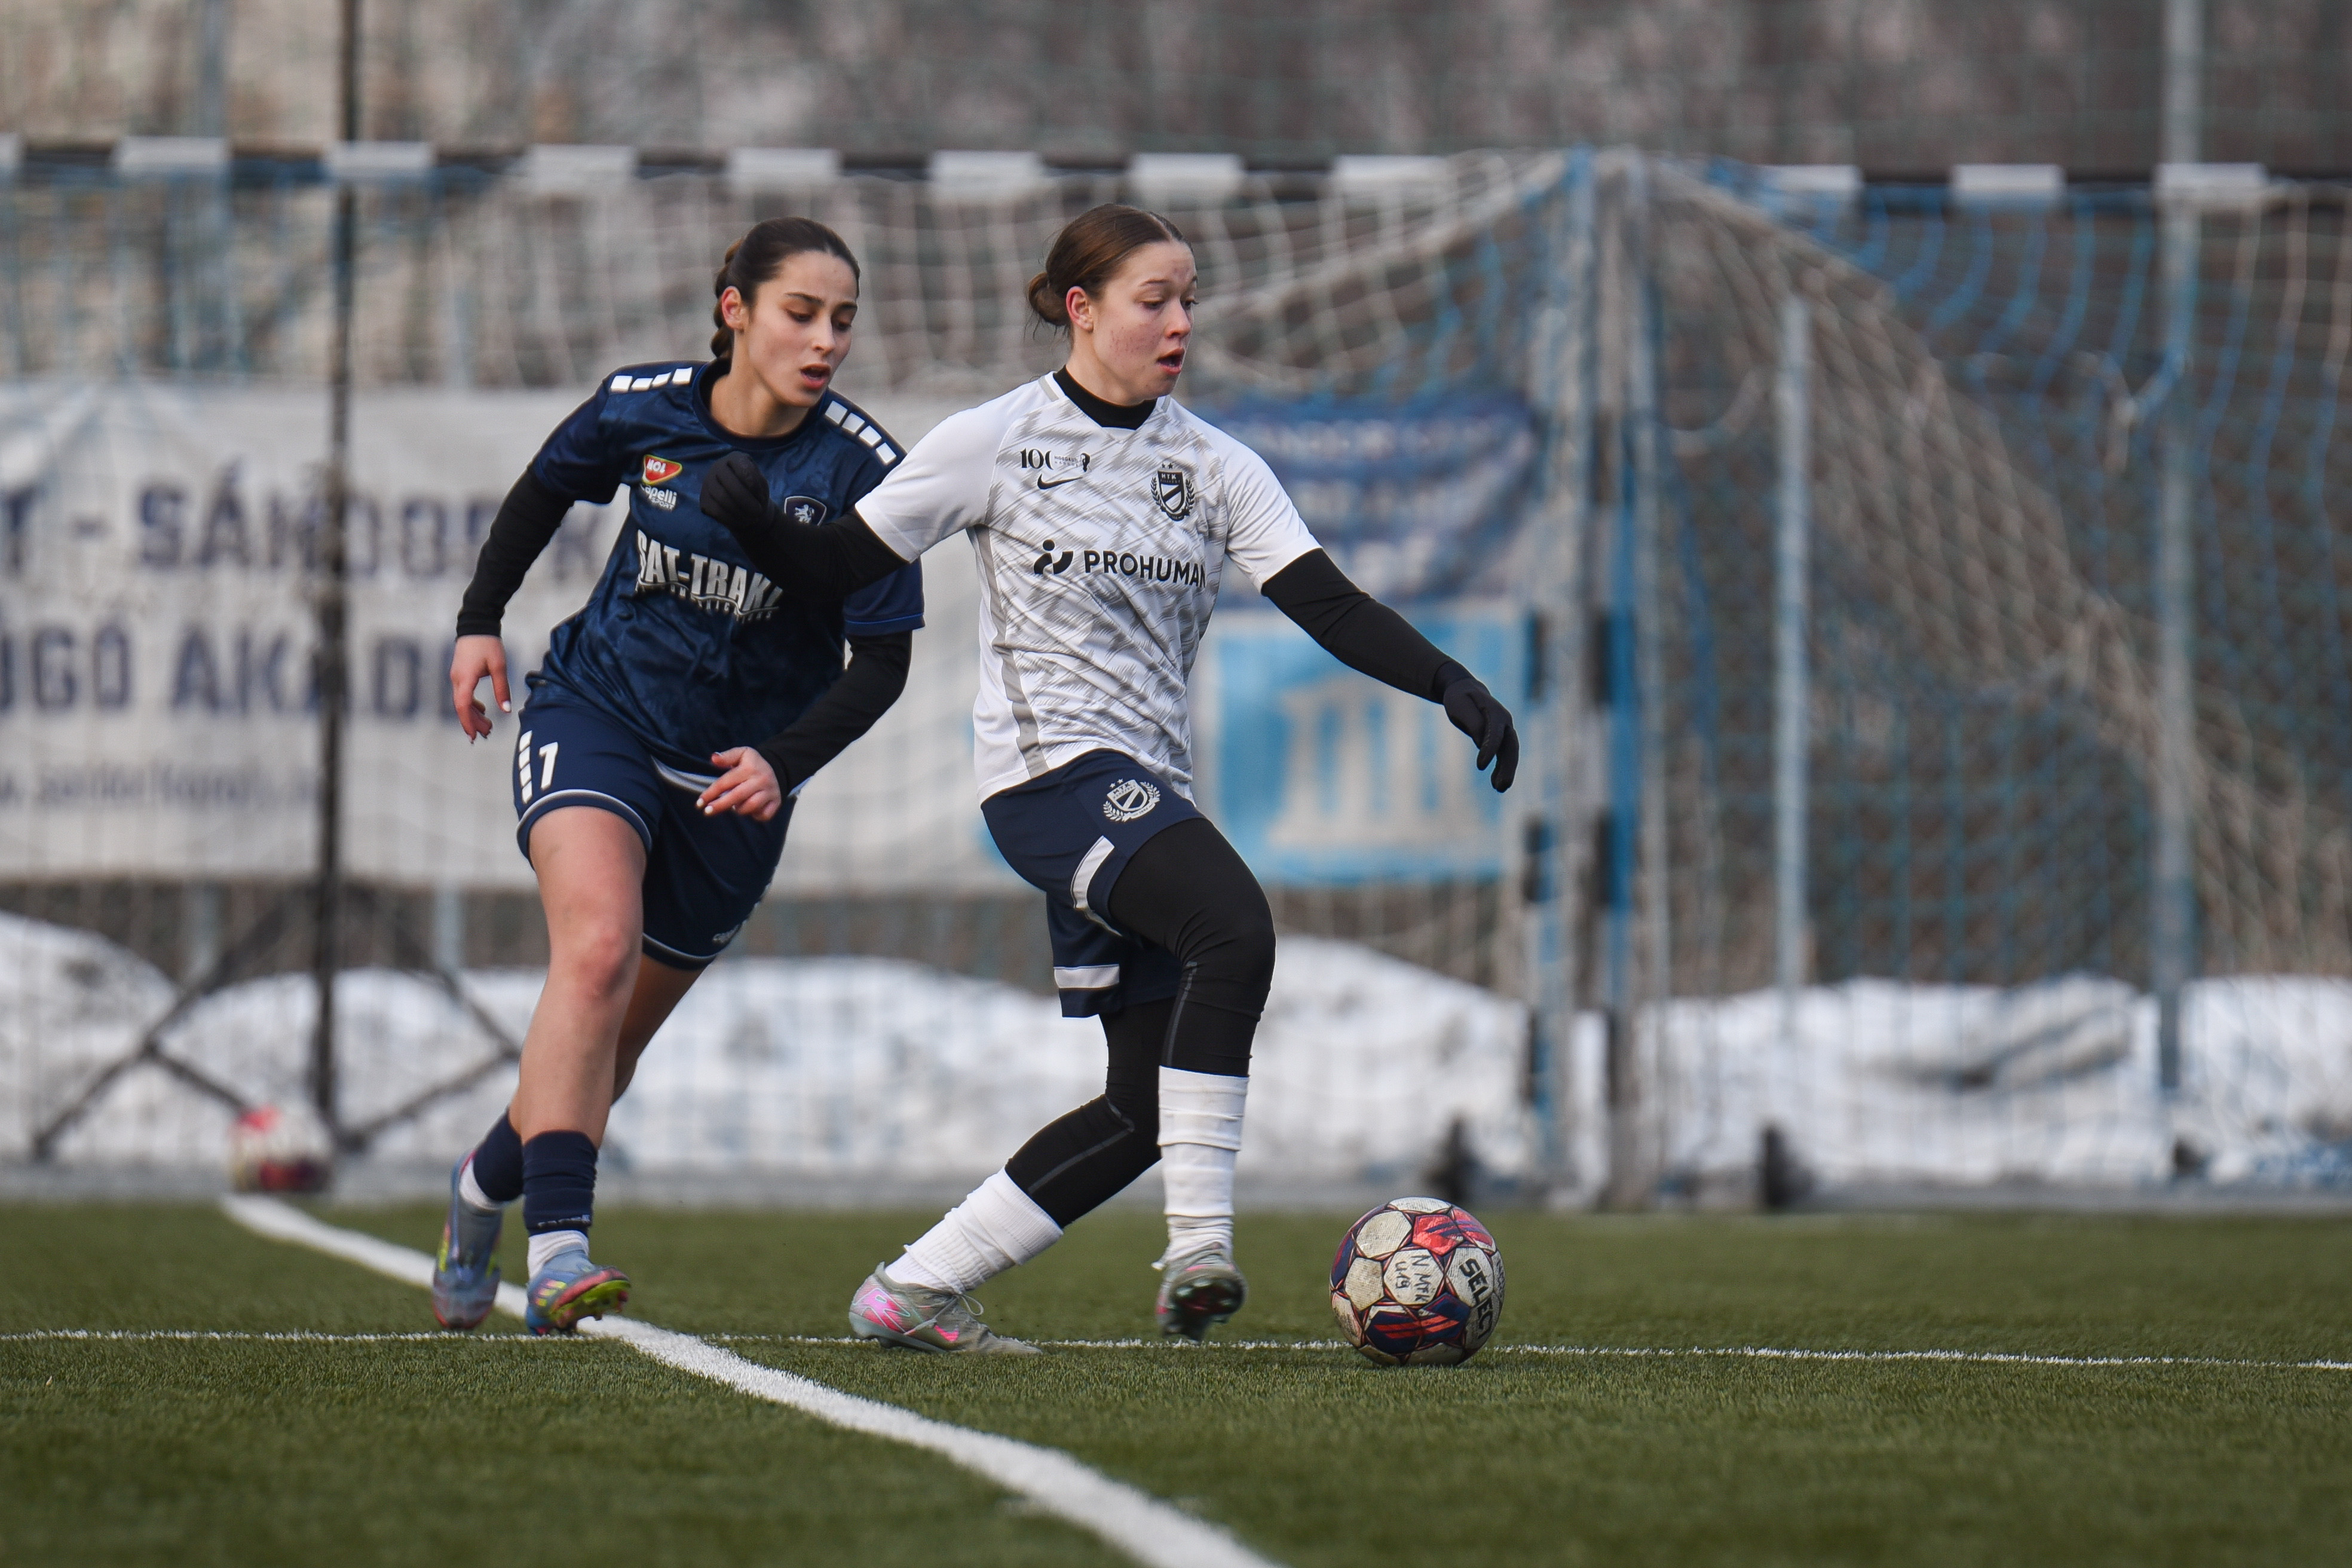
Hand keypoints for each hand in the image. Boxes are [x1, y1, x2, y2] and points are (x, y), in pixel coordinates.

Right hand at [450, 634, 509, 740]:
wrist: (476, 625)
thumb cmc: (488, 644)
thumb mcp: (499, 666)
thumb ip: (502, 689)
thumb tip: (506, 710)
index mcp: (465, 679)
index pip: (463, 706)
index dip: (468, 722)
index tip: (474, 735)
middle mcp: (457, 679)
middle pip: (462, 707)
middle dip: (473, 722)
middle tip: (488, 733)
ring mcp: (456, 677)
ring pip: (462, 702)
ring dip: (473, 714)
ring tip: (487, 725)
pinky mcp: (459, 674)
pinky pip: (463, 694)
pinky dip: (471, 705)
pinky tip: (482, 709)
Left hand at [698, 746, 784, 821]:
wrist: (778, 769)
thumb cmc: (753, 763)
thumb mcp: (741, 754)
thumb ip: (727, 756)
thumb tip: (713, 758)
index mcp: (750, 768)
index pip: (726, 782)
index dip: (711, 793)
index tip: (700, 802)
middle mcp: (761, 780)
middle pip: (737, 796)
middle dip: (720, 805)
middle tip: (707, 812)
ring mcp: (770, 792)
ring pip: (750, 807)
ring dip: (739, 809)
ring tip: (734, 806)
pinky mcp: (777, 802)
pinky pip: (763, 815)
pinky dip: (755, 815)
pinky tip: (750, 809)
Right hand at [699, 451, 774, 538]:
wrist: (742, 501)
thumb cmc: (754, 490)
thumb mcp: (761, 485)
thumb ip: (759, 487)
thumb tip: (751, 499)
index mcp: (735, 458)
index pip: (744, 469)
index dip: (754, 486)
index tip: (762, 498)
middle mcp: (718, 466)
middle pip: (731, 485)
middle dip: (747, 502)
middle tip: (758, 513)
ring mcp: (708, 482)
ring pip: (722, 499)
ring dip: (740, 512)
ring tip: (752, 519)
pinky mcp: (703, 499)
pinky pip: (717, 511)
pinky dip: (732, 519)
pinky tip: (742, 522)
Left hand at [1441, 673, 1518, 791]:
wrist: (1464, 689)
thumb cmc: (1460, 698)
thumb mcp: (1460, 706)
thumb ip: (1473, 723)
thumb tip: (1482, 742)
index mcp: (1495, 711)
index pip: (1495, 734)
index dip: (1489, 750)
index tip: (1480, 766)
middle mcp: (1505, 721)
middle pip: (1511, 746)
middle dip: (1507, 767)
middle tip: (1501, 785)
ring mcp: (1505, 729)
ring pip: (1510, 753)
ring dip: (1507, 771)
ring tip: (1499, 788)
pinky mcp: (1500, 737)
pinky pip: (1504, 754)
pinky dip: (1502, 768)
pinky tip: (1496, 784)